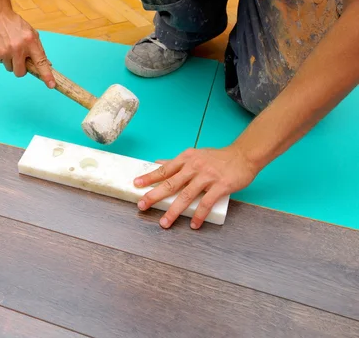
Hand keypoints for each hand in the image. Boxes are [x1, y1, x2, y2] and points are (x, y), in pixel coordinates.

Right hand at [0, 9, 54, 87]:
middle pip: (20, 73)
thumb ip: (38, 49)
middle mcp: (17, 48)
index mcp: (30, 42)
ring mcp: (4, 52)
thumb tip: (47, 65)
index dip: (46, 75)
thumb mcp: (31, 33)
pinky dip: (0, 56)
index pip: (41, 62)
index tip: (51, 85)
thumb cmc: (14, 24)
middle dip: (20, 68)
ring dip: (9, 61)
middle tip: (18, 58)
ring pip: (9, 68)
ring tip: (7, 46)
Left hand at [134, 146, 258, 228]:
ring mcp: (207, 177)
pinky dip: (199, 215)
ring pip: (186, 196)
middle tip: (142, 205)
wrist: (244, 156)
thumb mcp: (195, 155)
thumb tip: (157, 163)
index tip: (136, 184)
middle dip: (154, 195)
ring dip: (174, 211)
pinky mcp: (221, 186)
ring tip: (164, 222)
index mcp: (186, 159)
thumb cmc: (217, 157)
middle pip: (171, 183)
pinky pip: (207, 203)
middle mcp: (194, 167)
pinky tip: (193, 224)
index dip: (149, 177)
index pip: (164, 169)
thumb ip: (177, 162)